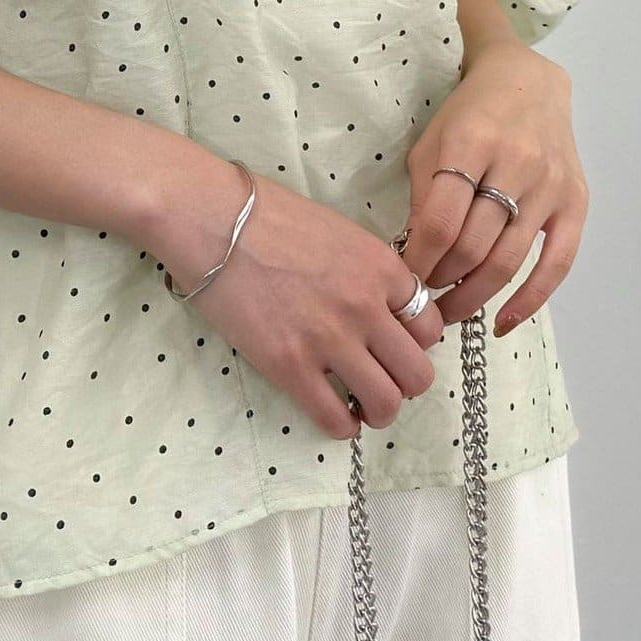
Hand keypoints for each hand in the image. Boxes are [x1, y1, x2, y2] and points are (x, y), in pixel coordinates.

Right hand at [145, 158, 445, 438]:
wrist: (211, 218)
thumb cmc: (266, 215)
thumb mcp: (339, 231)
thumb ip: (368, 270)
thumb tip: (379, 303)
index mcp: (381, 268)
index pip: (430, 326)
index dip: (415, 342)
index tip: (394, 346)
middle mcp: (366, 307)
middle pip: (418, 373)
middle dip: (405, 384)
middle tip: (382, 379)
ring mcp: (329, 339)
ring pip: (386, 402)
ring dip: (378, 410)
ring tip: (360, 405)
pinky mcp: (289, 366)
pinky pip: (334, 418)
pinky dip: (341, 425)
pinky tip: (332, 414)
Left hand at [399, 41, 588, 336]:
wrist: (528, 82)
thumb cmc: (469, 114)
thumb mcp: (432, 143)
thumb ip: (423, 197)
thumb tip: (412, 258)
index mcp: (471, 144)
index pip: (440, 221)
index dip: (417, 261)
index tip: (401, 281)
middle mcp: (516, 163)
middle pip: (473, 245)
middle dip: (441, 281)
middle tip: (422, 298)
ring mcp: (550, 185)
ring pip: (508, 260)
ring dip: (474, 296)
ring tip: (450, 311)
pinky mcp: (576, 201)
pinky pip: (558, 263)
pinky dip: (530, 300)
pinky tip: (504, 322)